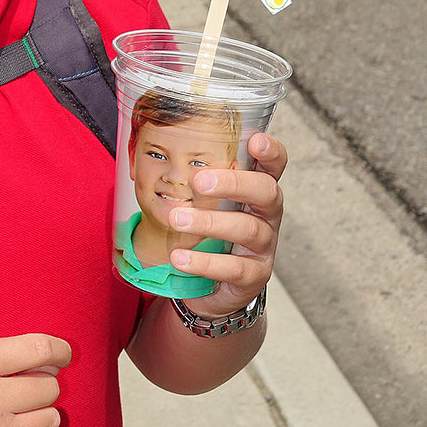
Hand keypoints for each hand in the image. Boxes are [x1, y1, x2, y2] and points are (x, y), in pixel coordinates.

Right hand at [0, 334, 71, 426]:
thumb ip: (4, 354)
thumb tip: (56, 361)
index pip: (39, 349)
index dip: (60, 351)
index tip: (63, 356)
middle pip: (49, 387)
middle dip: (39, 387)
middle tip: (17, 394)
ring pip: (51, 420)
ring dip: (39, 417)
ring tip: (12, 418)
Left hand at [167, 131, 286, 321]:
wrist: (214, 286)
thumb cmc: (210, 234)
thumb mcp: (207, 206)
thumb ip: (196, 180)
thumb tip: (153, 143)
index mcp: (257, 192)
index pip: (274, 167)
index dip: (271, 152)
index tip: (255, 140)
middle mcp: (267, 216)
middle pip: (266, 193)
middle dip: (234, 183)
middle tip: (199, 182)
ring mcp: (265, 247)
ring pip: (247, 229)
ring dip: (209, 222)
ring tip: (177, 219)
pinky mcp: (255, 276)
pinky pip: (234, 268)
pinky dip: (204, 262)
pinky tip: (179, 257)